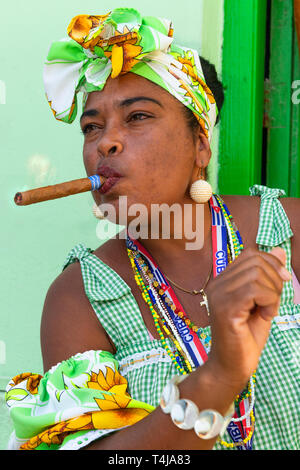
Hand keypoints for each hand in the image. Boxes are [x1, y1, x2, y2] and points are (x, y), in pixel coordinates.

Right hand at [205, 247, 290, 389]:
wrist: (232, 368)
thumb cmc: (247, 337)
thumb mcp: (264, 301)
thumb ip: (270, 277)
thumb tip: (279, 250)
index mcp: (223, 280)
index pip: (251, 254)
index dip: (272, 264)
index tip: (281, 283)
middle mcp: (216, 284)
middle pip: (256, 261)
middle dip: (275, 280)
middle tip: (272, 303)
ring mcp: (218, 295)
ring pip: (257, 274)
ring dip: (272, 293)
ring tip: (266, 311)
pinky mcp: (225, 309)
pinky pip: (255, 290)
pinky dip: (269, 302)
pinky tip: (264, 316)